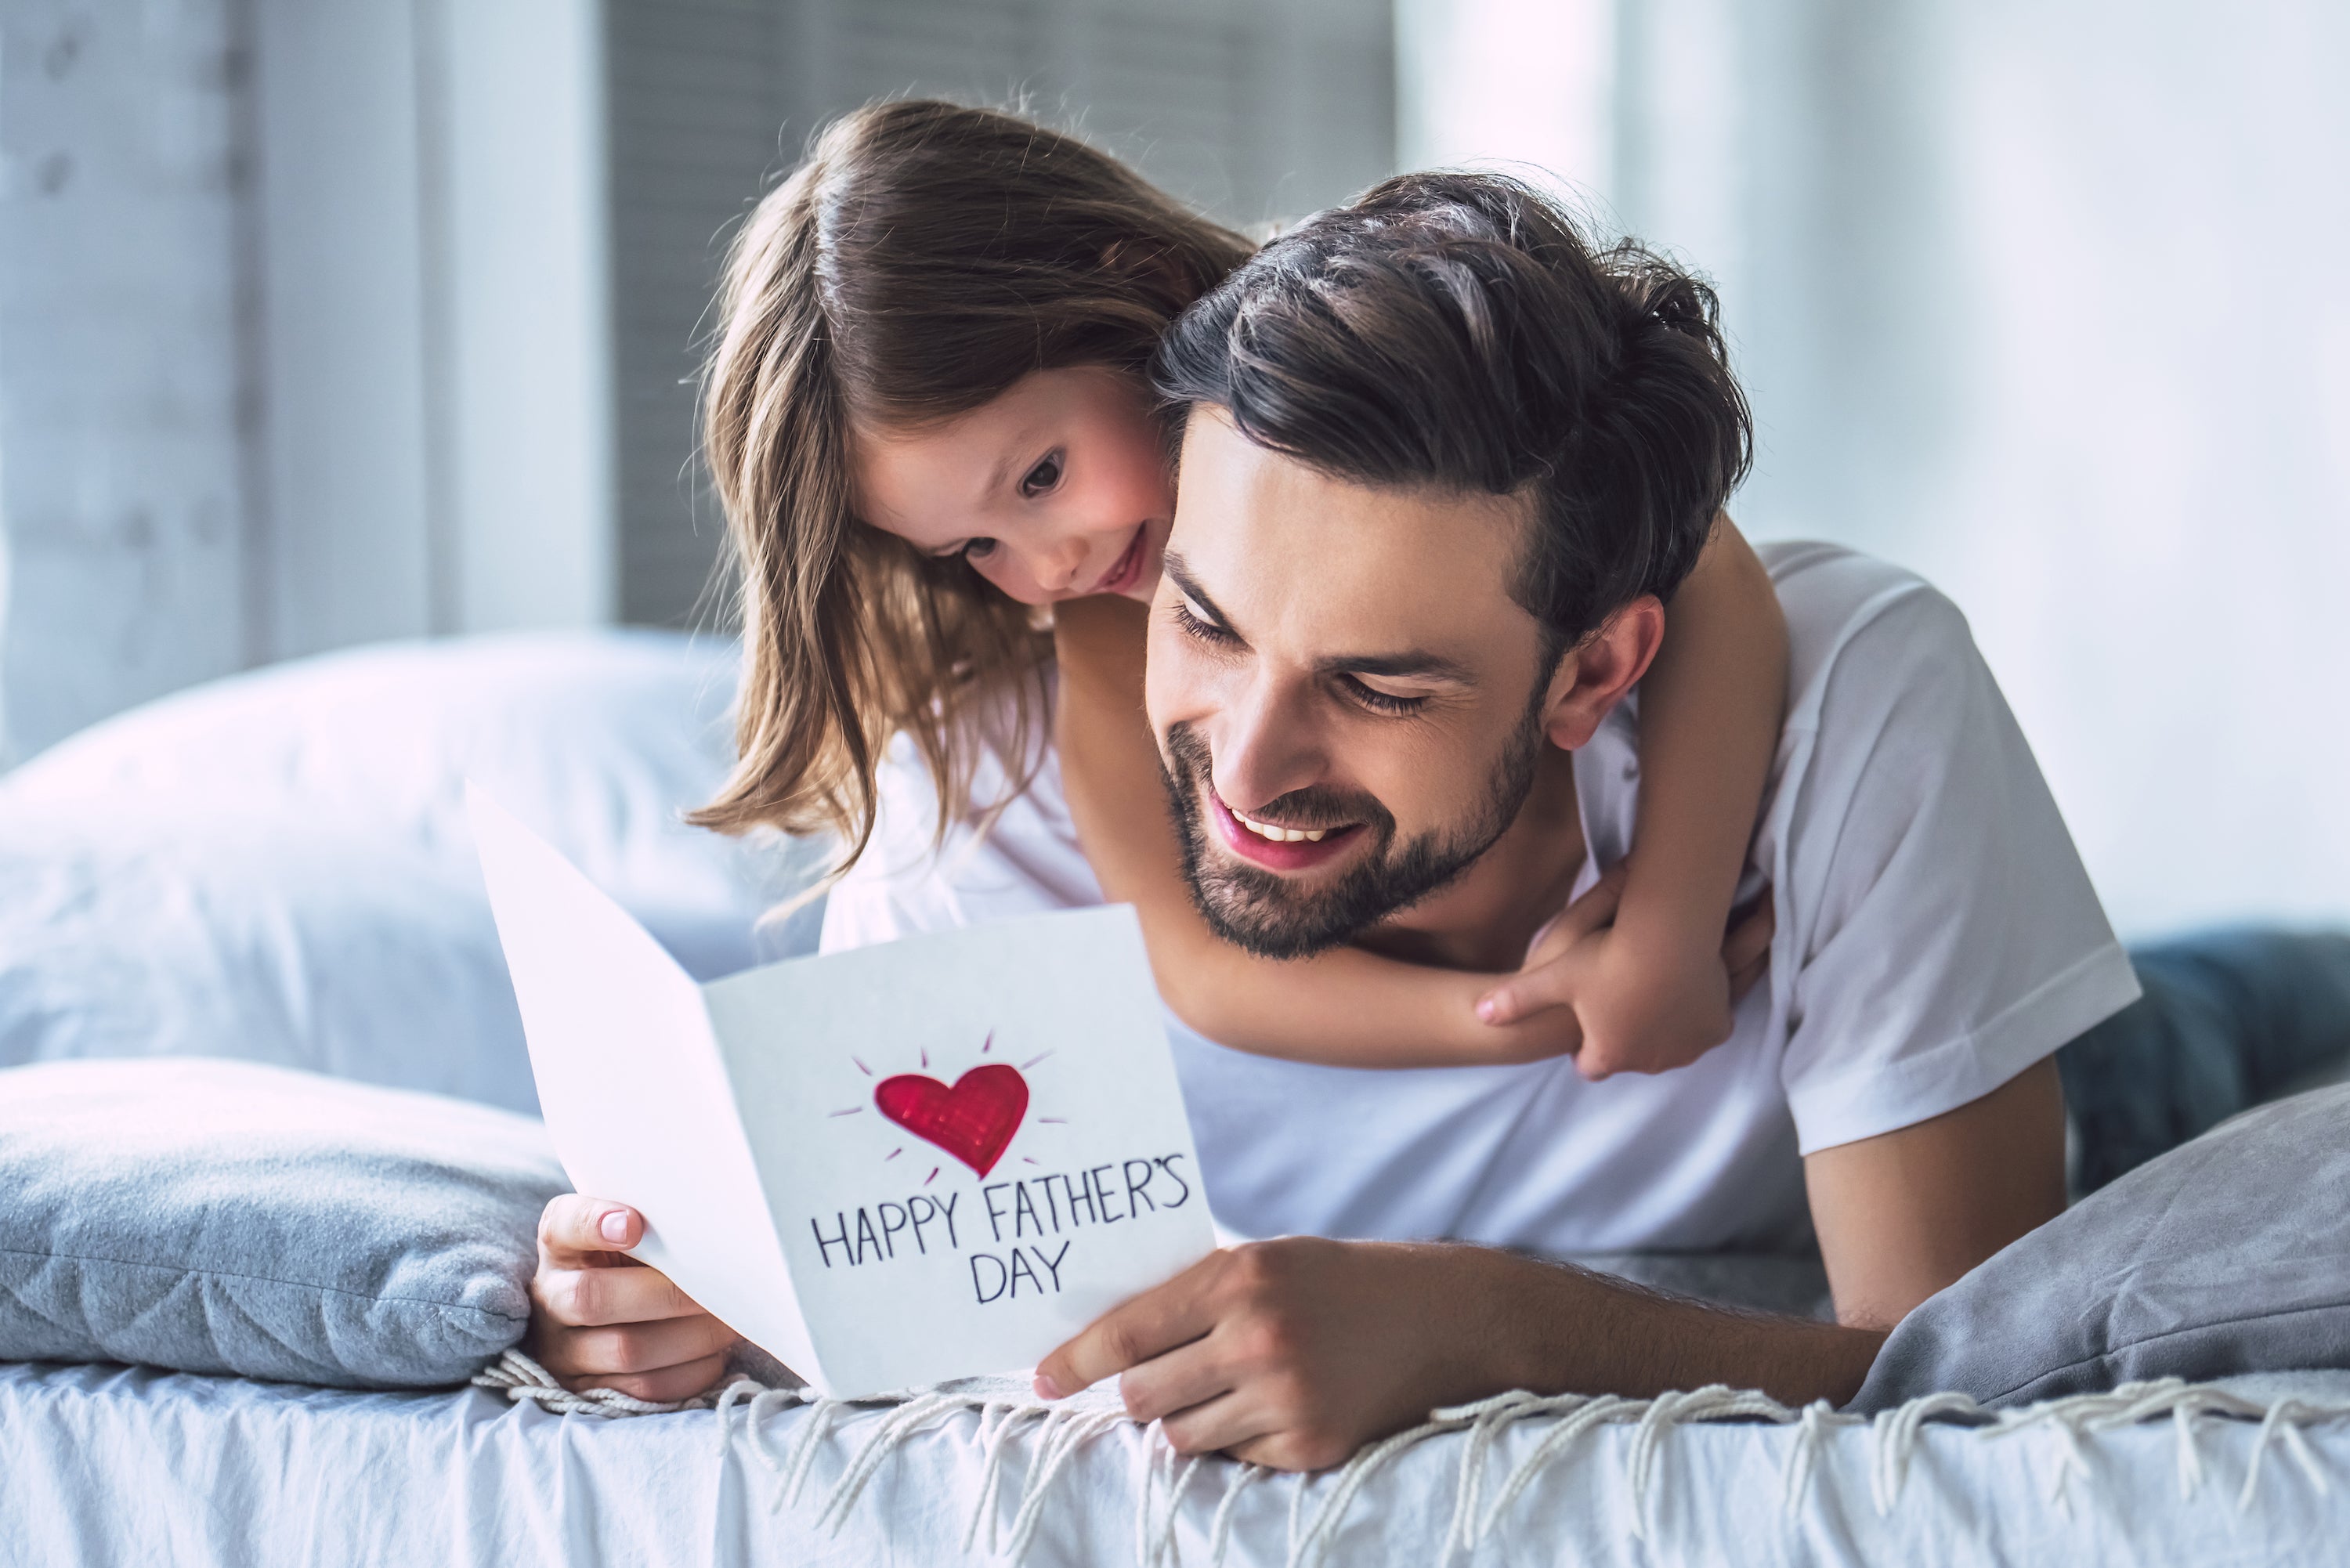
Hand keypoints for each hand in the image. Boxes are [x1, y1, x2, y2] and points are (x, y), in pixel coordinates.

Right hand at [524, 1195, 739, 1401]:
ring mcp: (564, 1352)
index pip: (562, 1226)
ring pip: (625, 1350)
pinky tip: (715, 1351)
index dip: (594, 1224)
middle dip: (667, 1294)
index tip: (633, 1223)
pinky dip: (690, 1370)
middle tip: (720, 1284)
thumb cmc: (633, 1261)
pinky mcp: (591, 1392)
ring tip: (730, 1319)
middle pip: (592, 1299)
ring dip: (690, 1335)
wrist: (607, 1317)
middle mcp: (551, 1297)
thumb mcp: (631, 1231)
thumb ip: (657, 1223)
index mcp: (560, 1243)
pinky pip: (644, 1389)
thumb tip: (715, 1225)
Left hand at [1033, 1238, 1517, 1471]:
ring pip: (1181, 1436)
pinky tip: (1272, 1406)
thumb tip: (1114, 1338)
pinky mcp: (1311, 1445)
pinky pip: (1234, 1458)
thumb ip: (1196, 1292)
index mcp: (1238, 1278)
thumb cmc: (1341, 1280)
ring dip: (1184, 1421)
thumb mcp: (1267, 1259)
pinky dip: (1236, 1439)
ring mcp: (1286, 1397)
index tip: (1043, 1380)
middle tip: (1152, 1383)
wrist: (1443, 1316)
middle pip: (1143, 1395)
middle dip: (1134, 1396)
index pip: (1128, 1331)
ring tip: (1223, 1390)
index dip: (1075, 1361)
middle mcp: (1257, 1338)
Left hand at [1473, 865, 1774, 1079]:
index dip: (1583, 1045)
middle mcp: (1649, 1062)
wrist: (1670, 936)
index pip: (1590, 1065)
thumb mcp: (1554, 976)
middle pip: (1631, 1055)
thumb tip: (1477, 1015)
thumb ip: (1516, 999)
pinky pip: (1703, 1027)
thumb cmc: (1606, 957)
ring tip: (1651, 989)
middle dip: (1624, 1035)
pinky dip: (1694, 1014)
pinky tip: (1683, 987)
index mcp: (1608, 1055)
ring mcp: (1686, 1048)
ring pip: (1669, 1044)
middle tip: (1618, 998)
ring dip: (1661, 1026)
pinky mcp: (1716, 1029)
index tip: (1584, 1019)